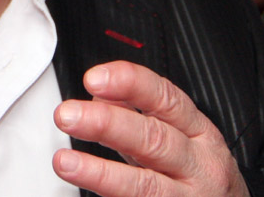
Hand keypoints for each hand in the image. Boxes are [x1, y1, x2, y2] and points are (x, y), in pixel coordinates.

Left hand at [53, 60, 247, 196]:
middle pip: (153, 138)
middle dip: (107, 124)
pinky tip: (84, 192)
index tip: (94, 79)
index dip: (130, 84)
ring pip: (146, 184)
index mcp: (198, 132)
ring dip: (101, 173)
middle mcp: (198, 164)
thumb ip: (138, 116)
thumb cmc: (197, 174)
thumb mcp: (178, 138)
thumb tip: (100, 96)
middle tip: (67, 116)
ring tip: (65, 162)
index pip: (165, 98)